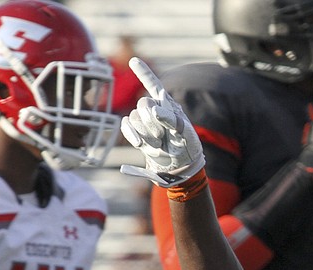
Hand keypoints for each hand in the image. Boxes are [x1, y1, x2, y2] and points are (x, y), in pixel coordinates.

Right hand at [120, 57, 205, 185]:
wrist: (179, 165)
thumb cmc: (187, 146)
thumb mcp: (184, 132)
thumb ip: (171, 118)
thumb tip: (154, 109)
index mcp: (168, 105)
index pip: (154, 85)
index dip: (144, 72)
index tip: (133, 60)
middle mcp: (154, 109)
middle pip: (143, 104)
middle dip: (151, 121)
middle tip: (161, 135)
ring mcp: (143, 120)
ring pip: (134, 117)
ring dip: (145, 131)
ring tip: (158, 143)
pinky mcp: (136, 131)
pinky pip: (126, 125)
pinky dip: (131, 134)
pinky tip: (139, 144)